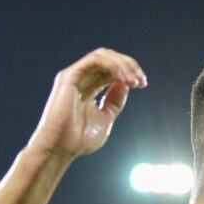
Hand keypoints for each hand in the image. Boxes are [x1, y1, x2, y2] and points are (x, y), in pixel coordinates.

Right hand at [27, 48, 146, 159]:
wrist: (61, 148)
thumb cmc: (79, 139)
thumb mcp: (105, 117)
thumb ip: (114, 101)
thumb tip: (126, 84)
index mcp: (90, 88)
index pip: (112, 70)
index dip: (129, 72)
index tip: (143, 83)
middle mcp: (81, 79)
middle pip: (109, 59)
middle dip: (129, 66)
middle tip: (141, 81)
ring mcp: (74, 76)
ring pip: (102, 55)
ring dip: (122, 64)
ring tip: (134, 81)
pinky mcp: (68, 76)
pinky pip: (94, 60)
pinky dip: (111, 66)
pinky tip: (122, 80)